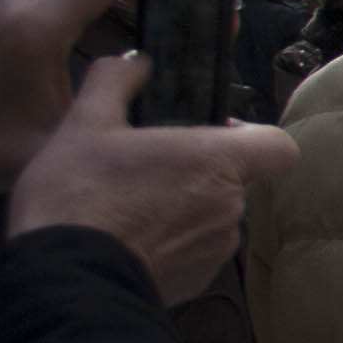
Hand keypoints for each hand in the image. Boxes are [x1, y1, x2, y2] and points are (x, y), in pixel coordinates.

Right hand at [7, 53, 299, 304]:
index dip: (254, 138)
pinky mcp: (198, 281)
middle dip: (199, 171)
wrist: (63, 278)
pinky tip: (127, 237)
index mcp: (215, 161)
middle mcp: (228, 207)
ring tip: (129, 205)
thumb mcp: (83, 123)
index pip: (279, 147)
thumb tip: (133, 61)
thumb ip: (114, 81)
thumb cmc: (76, 197)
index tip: (213, 133)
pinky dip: (170, 242)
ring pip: (213, 216)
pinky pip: (195, 251)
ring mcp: (216, 249)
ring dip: (182, 208)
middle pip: (235, 179)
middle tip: (148, 166)